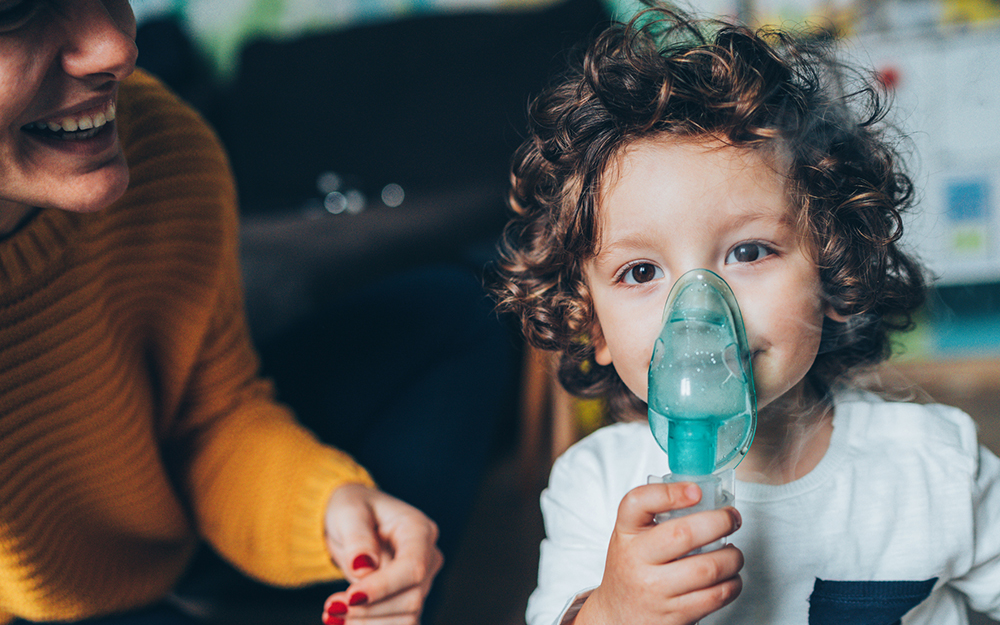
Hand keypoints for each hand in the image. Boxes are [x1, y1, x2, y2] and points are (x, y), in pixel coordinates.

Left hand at [321, 483, 443, 623]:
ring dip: (368, 624)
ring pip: (406, 617)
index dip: (384, 586)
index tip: (351, 597)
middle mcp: (427, 557)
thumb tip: (363, 569)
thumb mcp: (348, 512)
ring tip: (333, 613)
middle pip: (410, 598)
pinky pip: (397, 624)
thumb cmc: (353, 508)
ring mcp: (421, 582)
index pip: (412, 567)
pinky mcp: (407, 600)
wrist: (352, 521)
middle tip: (331, 607)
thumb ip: (357, 538)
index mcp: (418, 530)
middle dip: (369, 609)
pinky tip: (344, 623)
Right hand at [575, 482, 743, 624]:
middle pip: (684, 534)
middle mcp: (636, 560)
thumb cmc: (631, 568)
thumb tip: (701, 493)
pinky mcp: (674, 615)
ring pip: (709, 568)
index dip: (670, 493)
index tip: (696, 491)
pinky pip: (715, 596)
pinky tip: (729, 577)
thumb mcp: (631, 536)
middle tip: (732, 518)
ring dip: (733, 557)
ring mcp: (655, 589)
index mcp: (626, 533)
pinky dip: (732, 584)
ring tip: (733, 553)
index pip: (638, 502)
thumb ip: (656, 514)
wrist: (617, 614)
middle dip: (721, 522)